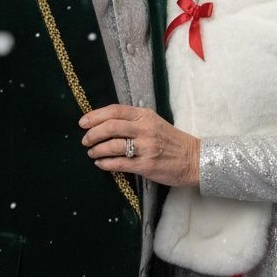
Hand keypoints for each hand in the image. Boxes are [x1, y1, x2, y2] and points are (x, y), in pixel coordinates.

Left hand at [80, 104, 199, 186]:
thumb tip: (105, 123)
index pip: (115, 111)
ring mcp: (146, 148)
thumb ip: (133, 121)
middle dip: (93, 134)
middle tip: (85, 140)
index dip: (95, 115)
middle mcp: (145, 129)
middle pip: (110, 127)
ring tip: (92, 153)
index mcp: (145, 116)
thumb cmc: (171, 140)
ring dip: (97, 150)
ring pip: (113, 145)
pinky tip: (101, 164)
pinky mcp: (146, 165)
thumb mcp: (154, 122)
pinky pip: (120, 163)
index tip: (83, 122)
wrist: (193, 159)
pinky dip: (106, 164)